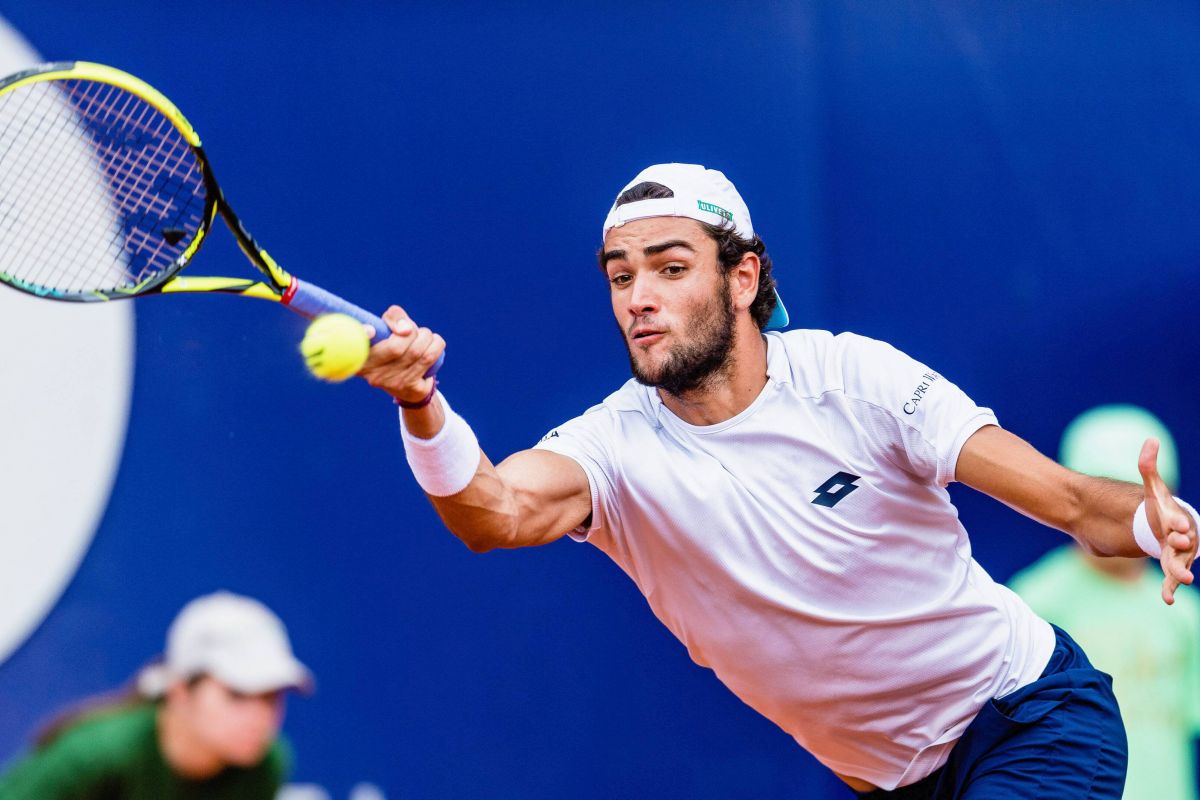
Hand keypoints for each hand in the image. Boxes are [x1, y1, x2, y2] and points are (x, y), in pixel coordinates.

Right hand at [359, 305, 444, 404]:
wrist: (409, 386)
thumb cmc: (395, 347)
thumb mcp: (388, 329)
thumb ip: (394, 317)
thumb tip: (405, 329)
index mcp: (359, 355)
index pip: (353, 348)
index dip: (362, 337)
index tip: (370, 330)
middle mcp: (371, 373)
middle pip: (395, 347)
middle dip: (412, 332)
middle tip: (416, 331)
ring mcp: (391, 383)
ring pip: (415, 352)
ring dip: (426, 337)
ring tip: (427, 336)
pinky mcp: (410, 387)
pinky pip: (428, 359)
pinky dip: (436, 345)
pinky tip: (435, 343)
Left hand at [1139, 437, 1196, 604]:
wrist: (1165, 528)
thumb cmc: (1160, 508)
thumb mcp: (1152, 490)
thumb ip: (1149, 467)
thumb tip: (1151, 439)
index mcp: (1175, 518)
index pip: (1178, 520)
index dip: (1178, 523)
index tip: (1178, 526)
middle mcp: (1181, 538)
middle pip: (1183, 544)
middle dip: (1182, 547)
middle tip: (1178, 546)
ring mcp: (1176, 554)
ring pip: (1179, 563)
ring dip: (1180, 571)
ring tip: (1183, 581)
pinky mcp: (1169, 567)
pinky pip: (1171, 578)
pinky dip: (1170, 588)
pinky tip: (1168, 599)